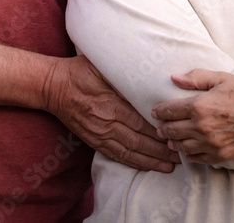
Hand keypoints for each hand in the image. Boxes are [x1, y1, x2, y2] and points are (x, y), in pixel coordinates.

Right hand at [44, 55, 178, 171]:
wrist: (52, 86)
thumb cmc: (77, 72)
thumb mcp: (100, 66)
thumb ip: (123, 75)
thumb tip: (148, 79)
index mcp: (109, 103)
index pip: (139, 122)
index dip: (158, 131)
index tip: (176, 134)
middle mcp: (104, 122)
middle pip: (138, 140)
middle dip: (161, 150)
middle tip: (181, 154)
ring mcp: (98, 134)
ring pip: (129, 152)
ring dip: (151, 160)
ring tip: (170, 165)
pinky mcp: (93, 140)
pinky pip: (116, 155)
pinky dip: (134, 162)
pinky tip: (148, 166)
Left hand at [151, 69, 233, 164]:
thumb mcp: (219, 78)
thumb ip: (195, 77)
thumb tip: (174, 78)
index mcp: (199, 106)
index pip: (169, 111)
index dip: (159, 111)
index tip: (155, 111)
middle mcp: (201, 127)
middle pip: (171, 130)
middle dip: (163, 128)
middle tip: (160, 126)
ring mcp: (210, 143)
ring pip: (181, 146)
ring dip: (173, 142)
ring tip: (170, 139)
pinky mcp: (220, 155)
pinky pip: (197, 158)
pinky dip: (189, 154)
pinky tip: (187, 149)